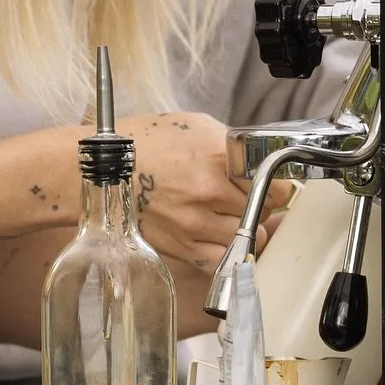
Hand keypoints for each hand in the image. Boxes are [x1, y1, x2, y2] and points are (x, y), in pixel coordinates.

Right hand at [119, 110, 291, 275]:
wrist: (106, 169)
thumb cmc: (146, 141)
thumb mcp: (195, 125)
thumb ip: (232, 144)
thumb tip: (258, 161)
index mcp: (219, 156)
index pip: (274, 185)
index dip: (277, 186)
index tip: (272, 185)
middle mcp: (210, 191)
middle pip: (264, 212)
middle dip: (261, 205)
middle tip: (247, 197)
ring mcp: (196, 222)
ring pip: (248, 237)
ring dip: (246, 228)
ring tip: (230, 216)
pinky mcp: (182, 246)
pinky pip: (221, 260)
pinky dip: (228, 252)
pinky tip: (221, 238)